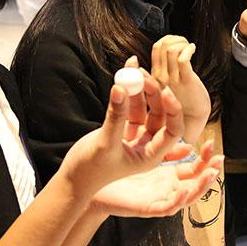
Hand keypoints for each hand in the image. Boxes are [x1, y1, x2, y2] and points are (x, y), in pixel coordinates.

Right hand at [59, 77, 188, 196]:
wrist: (73, 179)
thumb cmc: (91, 170)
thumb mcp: (105, 143)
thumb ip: (115, 116)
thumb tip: (120, 88)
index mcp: (151, 155)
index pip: (173, 131)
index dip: (173, 110)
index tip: (165, 91)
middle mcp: (148, 145)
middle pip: (160, 114)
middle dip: (154, 93)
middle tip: (143, 73)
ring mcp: (136, 135)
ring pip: (145, 107)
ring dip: (140, 88)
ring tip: (133, 67)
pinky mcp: (123, 128)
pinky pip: (130, 106)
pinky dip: (128, 92)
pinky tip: (126, 74)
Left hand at [90, 142, 222, 217]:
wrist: (88, 182)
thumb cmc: (110, 165)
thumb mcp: (133, 143)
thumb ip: (149, 129)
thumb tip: (163, 108)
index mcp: (164, 169)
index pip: (192, 164)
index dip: (205, 156)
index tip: (212, 143)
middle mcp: (165, 184)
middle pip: (194, 179)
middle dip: (209, 171)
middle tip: (219, 160)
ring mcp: (158, 197)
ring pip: (186, 196)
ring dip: (200, 187)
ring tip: (211, 176)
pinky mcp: (147, 208)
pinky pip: (166, 208)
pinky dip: (177, 202)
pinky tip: (184, 194)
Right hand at [149, 37, 210, 138]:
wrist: (192, 120)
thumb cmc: (182, 101)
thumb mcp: (165, 85)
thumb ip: (159, 72)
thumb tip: (151, 55)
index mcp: (153, 77)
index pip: (155, 49)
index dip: (166, 40)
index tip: (176, 42)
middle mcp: (159, 77)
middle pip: (162, 45)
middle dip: (175, 39)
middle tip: (185, 44)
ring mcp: (171, 80)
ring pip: (171, 49)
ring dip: (182, 43)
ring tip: (189, 48)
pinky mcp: (185, 82)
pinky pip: (182, 58)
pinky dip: (188, 49)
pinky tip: (193, 49)